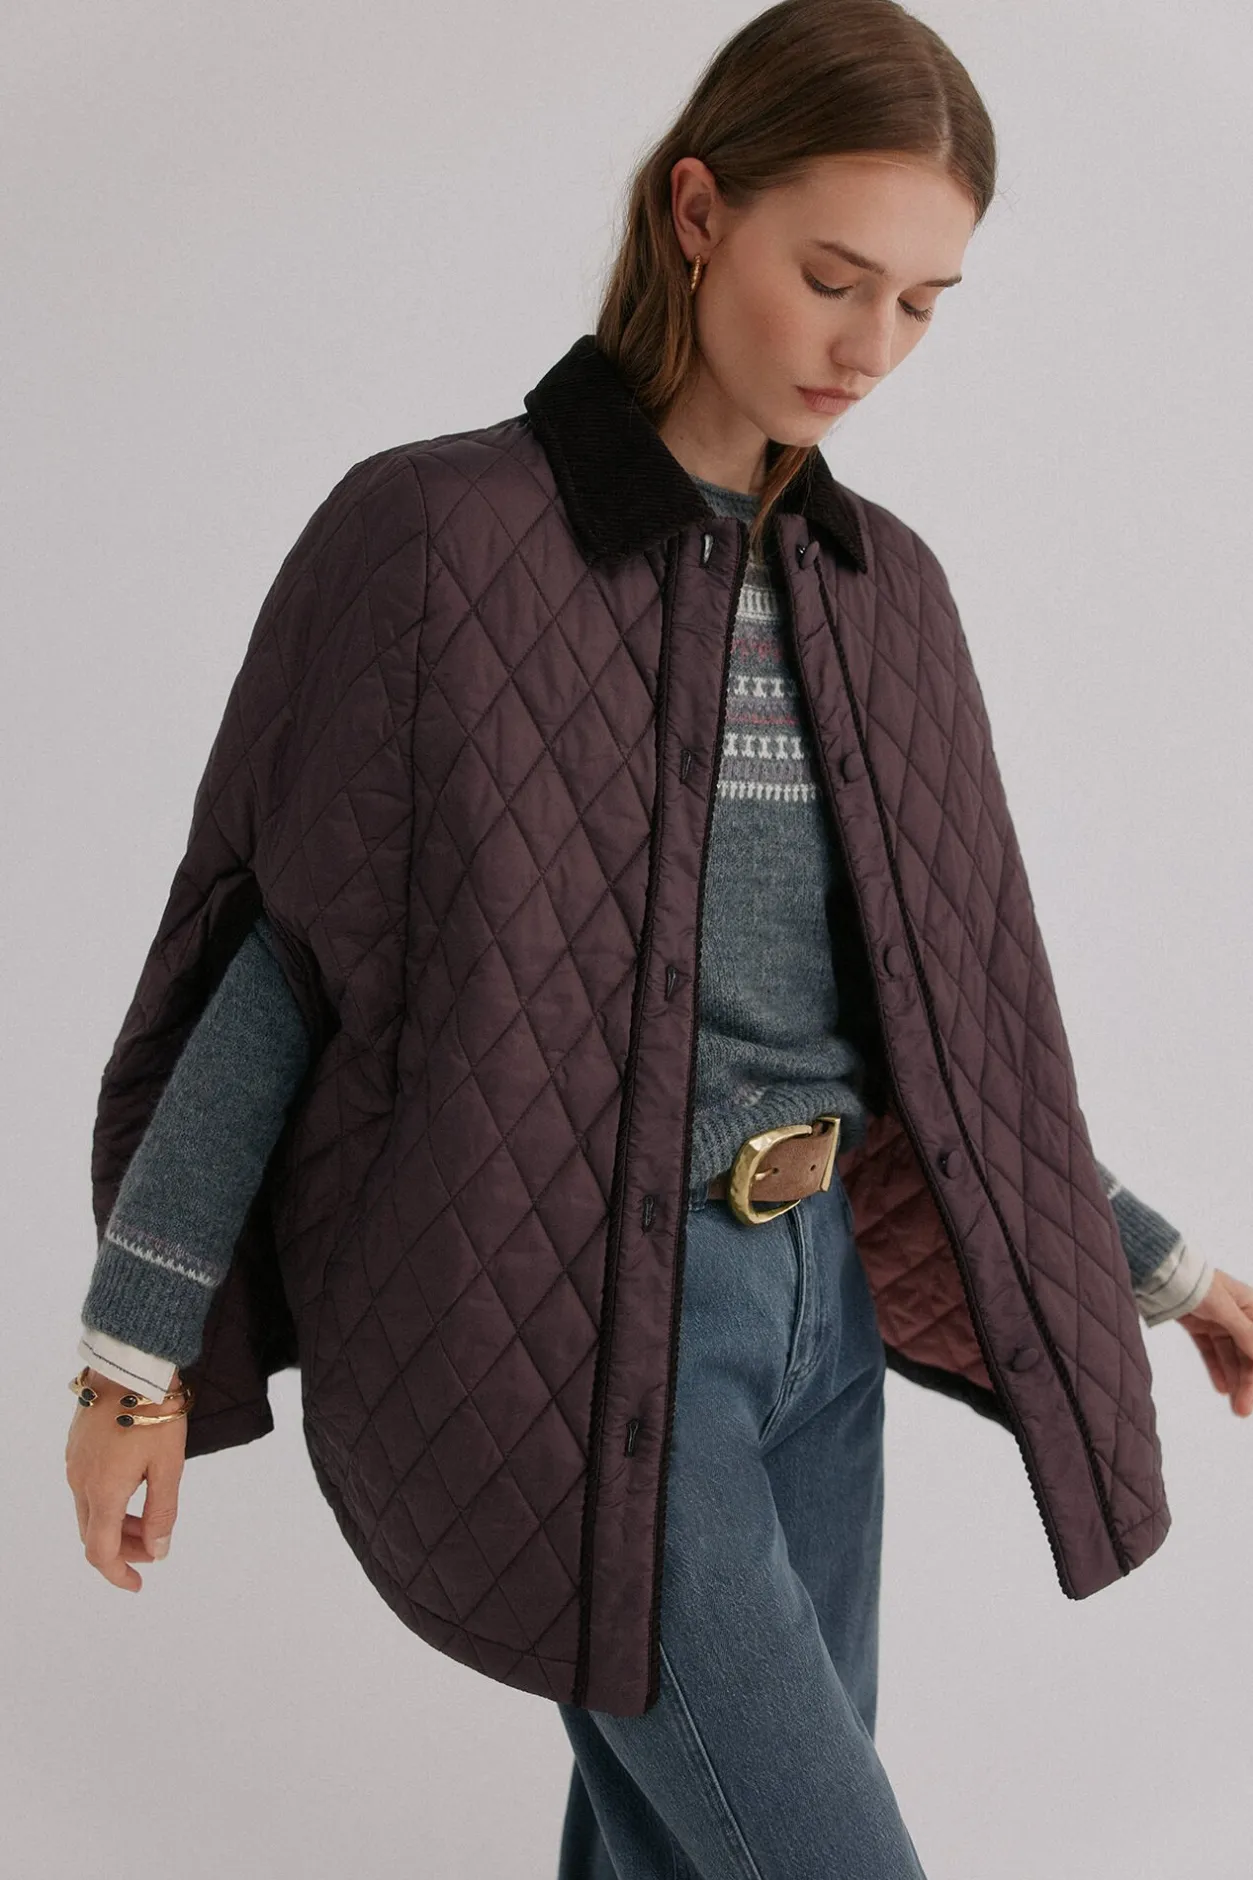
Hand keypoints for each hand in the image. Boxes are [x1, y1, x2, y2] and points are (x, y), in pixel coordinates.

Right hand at [65, 1365, 187, 1589]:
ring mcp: (74, 1462)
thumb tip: (158, 1551)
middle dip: (124, 1547)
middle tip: (154, 1546)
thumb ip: (162, 1513)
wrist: (130, 1364)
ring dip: (117, 1522)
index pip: (101, 1552)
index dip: (118, 1573)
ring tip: (149, 1516)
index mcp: (103, 1492)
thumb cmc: (155, 1412)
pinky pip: (86, 1485)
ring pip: (90, 1509)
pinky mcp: (76, 1445)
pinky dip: (108, 1499)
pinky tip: (133, 1485)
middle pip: (94, 1533)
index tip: (137, 1583)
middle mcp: (81, 1481)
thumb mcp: (168, 1466)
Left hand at [1175, 1270, 1252, 1416]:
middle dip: (1248, 1381)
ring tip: (1237, 1406)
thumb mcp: (1227, 1309)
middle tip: (1245, 1408)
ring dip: (1235, 1380)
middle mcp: (1237, 1314)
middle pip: (1248, 1353)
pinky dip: (1217, 1369)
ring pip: (1231, 1356)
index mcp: (1250, 1305)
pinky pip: (1211, 1352)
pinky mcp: (1199, 1326)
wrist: (1163, 1275)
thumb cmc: (1198, 1283)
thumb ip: (1246, 1333)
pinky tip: (1223, 1388)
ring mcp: (1218, 1321)